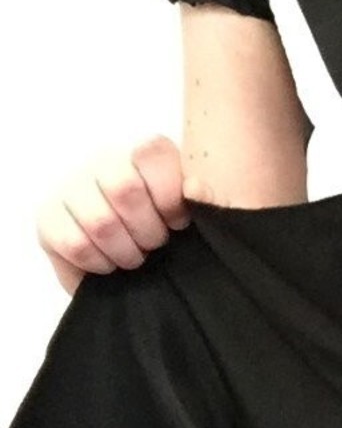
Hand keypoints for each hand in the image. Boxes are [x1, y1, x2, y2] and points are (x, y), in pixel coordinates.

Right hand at [35, 136, 197, 295]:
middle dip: (148, 230)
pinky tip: (107, 264)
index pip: (152, 152)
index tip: (178, 222)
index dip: (169, 195)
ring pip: (99, 221)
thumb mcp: (200, 220)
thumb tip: (195, 188)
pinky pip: (74, 244)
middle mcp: (106, 162)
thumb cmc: (172, 240)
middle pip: (124, 188)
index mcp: (145, 155)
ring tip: (133, 257)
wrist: (139, 275)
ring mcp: (72, 187)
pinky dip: (98, 263)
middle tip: (154, 245)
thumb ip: (207, 200)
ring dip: (125, 252)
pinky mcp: (48, 218)